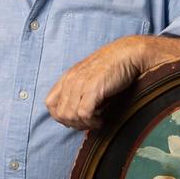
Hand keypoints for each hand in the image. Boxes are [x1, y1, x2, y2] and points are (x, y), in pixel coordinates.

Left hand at [45, 35, 179, 129]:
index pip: (50, 104)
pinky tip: (102, 118)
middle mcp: (71, 80)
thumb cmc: (113, 67)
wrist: (129, 54)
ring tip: (97, 119)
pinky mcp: (93, 89)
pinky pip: (84, 114)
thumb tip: (77, 116)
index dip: (62, 116)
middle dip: (74, 123)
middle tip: (90, 122)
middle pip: (59, 114)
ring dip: (84, 124)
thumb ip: (79, 92)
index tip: (78, 118)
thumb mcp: (90, 78)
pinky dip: (92, 122)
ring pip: (70, 116)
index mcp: (68, 77)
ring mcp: (80, 84)